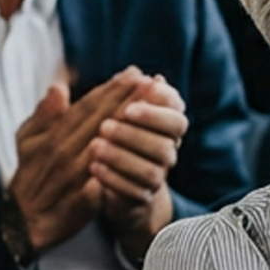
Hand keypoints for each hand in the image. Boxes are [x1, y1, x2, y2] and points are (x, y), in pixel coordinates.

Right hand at [10, 71, 151, 251]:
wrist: (23, 220)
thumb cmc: (30, 173)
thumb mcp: (27, 140)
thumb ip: (44, 114)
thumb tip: (58, 86)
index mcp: (53, 136)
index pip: (87, 108)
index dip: (111, 90)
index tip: (134, 74)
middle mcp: (63, 154)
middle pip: (101, 123)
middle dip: (126, 101)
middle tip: (151, 82)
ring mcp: (74, 178)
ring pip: (107, 147)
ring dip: (130, 128)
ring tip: (153, 110)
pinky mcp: (84, 202)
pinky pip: (106, 180)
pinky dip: (121, 166)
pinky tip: (141, 153)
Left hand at [89, 73, 188, 261]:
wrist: (116, 182)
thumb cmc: (117, 136)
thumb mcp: (116, 112)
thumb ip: (124, 93)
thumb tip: (133, 71)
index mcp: (167, 124)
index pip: (176, 112)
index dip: (156, 107)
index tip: (130, 104)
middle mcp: (168, 150)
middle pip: (165, 142)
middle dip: (135, 133)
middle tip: (104, 125)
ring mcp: (159, 176)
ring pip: (152, 169)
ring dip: (122, 157)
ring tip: (95, 146)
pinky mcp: (143, 199)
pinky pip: (135, 192)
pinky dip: (113, 179)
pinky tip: (93, 168)